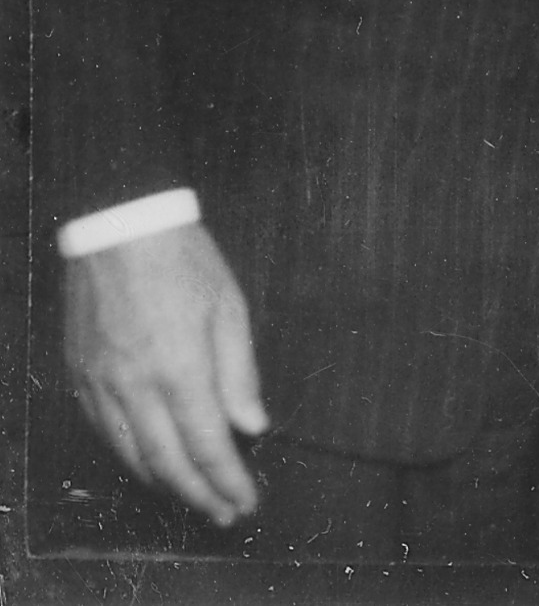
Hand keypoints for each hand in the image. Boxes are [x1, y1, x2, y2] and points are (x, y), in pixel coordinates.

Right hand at [65, 222, 267, 526]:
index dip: (227, 480)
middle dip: (198, 495)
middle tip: (223, 514)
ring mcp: (101, 385)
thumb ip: (239, 373)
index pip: (207, 444)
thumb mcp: (229, 307)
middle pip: (166, 462)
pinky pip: (105, 434)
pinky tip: (151, 462)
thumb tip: (252, 427)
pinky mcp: (79, 378)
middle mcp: (135, 386)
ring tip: (194, 495)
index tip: (246, 501)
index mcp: (179, 368)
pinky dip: (131, 457)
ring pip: (131, 455)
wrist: (119, 230)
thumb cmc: (185, 262)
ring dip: (164, 484)